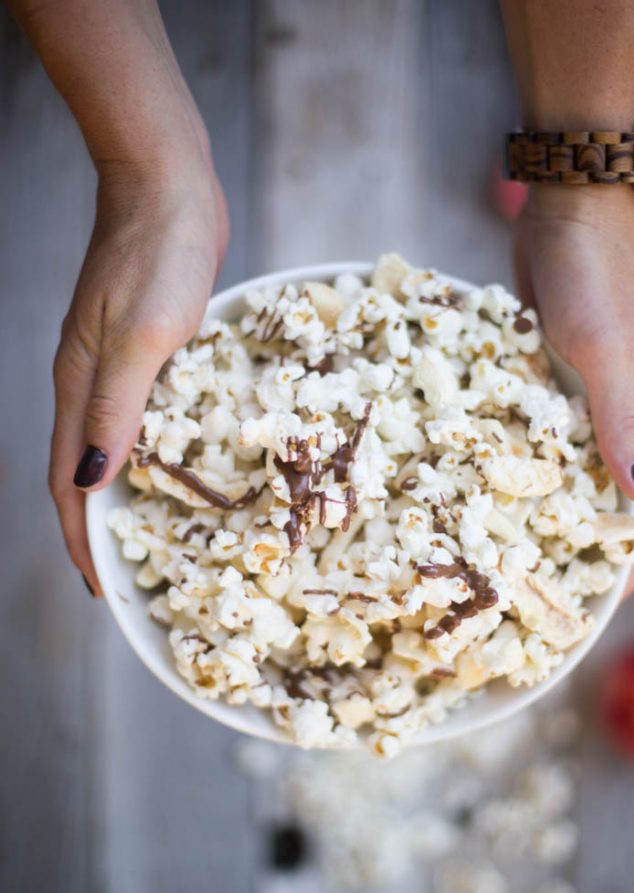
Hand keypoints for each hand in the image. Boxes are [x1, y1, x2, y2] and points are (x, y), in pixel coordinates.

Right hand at [49, 155, 228, 594]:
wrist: (169, 183)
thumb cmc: (160, 250)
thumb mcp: (143, 334)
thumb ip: (117, 408)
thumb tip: (92, 483)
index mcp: (80, 386)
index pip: (71, 483)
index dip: (81, 540)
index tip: (102, 588)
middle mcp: (90, 383)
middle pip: (88, 473)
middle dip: (103, 529)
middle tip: (134, 573)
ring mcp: (117, 365)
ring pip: (117, 447)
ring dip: (130, 495)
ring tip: (159, 534)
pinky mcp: (147, 349)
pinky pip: (145, 416)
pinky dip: (158, 452)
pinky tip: (183, 464)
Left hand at [513, 184, 633, 595]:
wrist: (567, 203)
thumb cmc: (597, 278)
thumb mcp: (612, 354)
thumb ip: (625, 425)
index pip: (633, 514)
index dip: (614, 565)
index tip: (586, 615)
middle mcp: (604, 419)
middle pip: (588, 499)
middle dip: (562, 547)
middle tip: (517, 593)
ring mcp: (567, 396)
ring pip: (549, 468)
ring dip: (526, 507)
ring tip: (483, 551)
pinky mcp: (533, 372)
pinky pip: (518, 428)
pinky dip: (500, 457)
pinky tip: (463, 480)